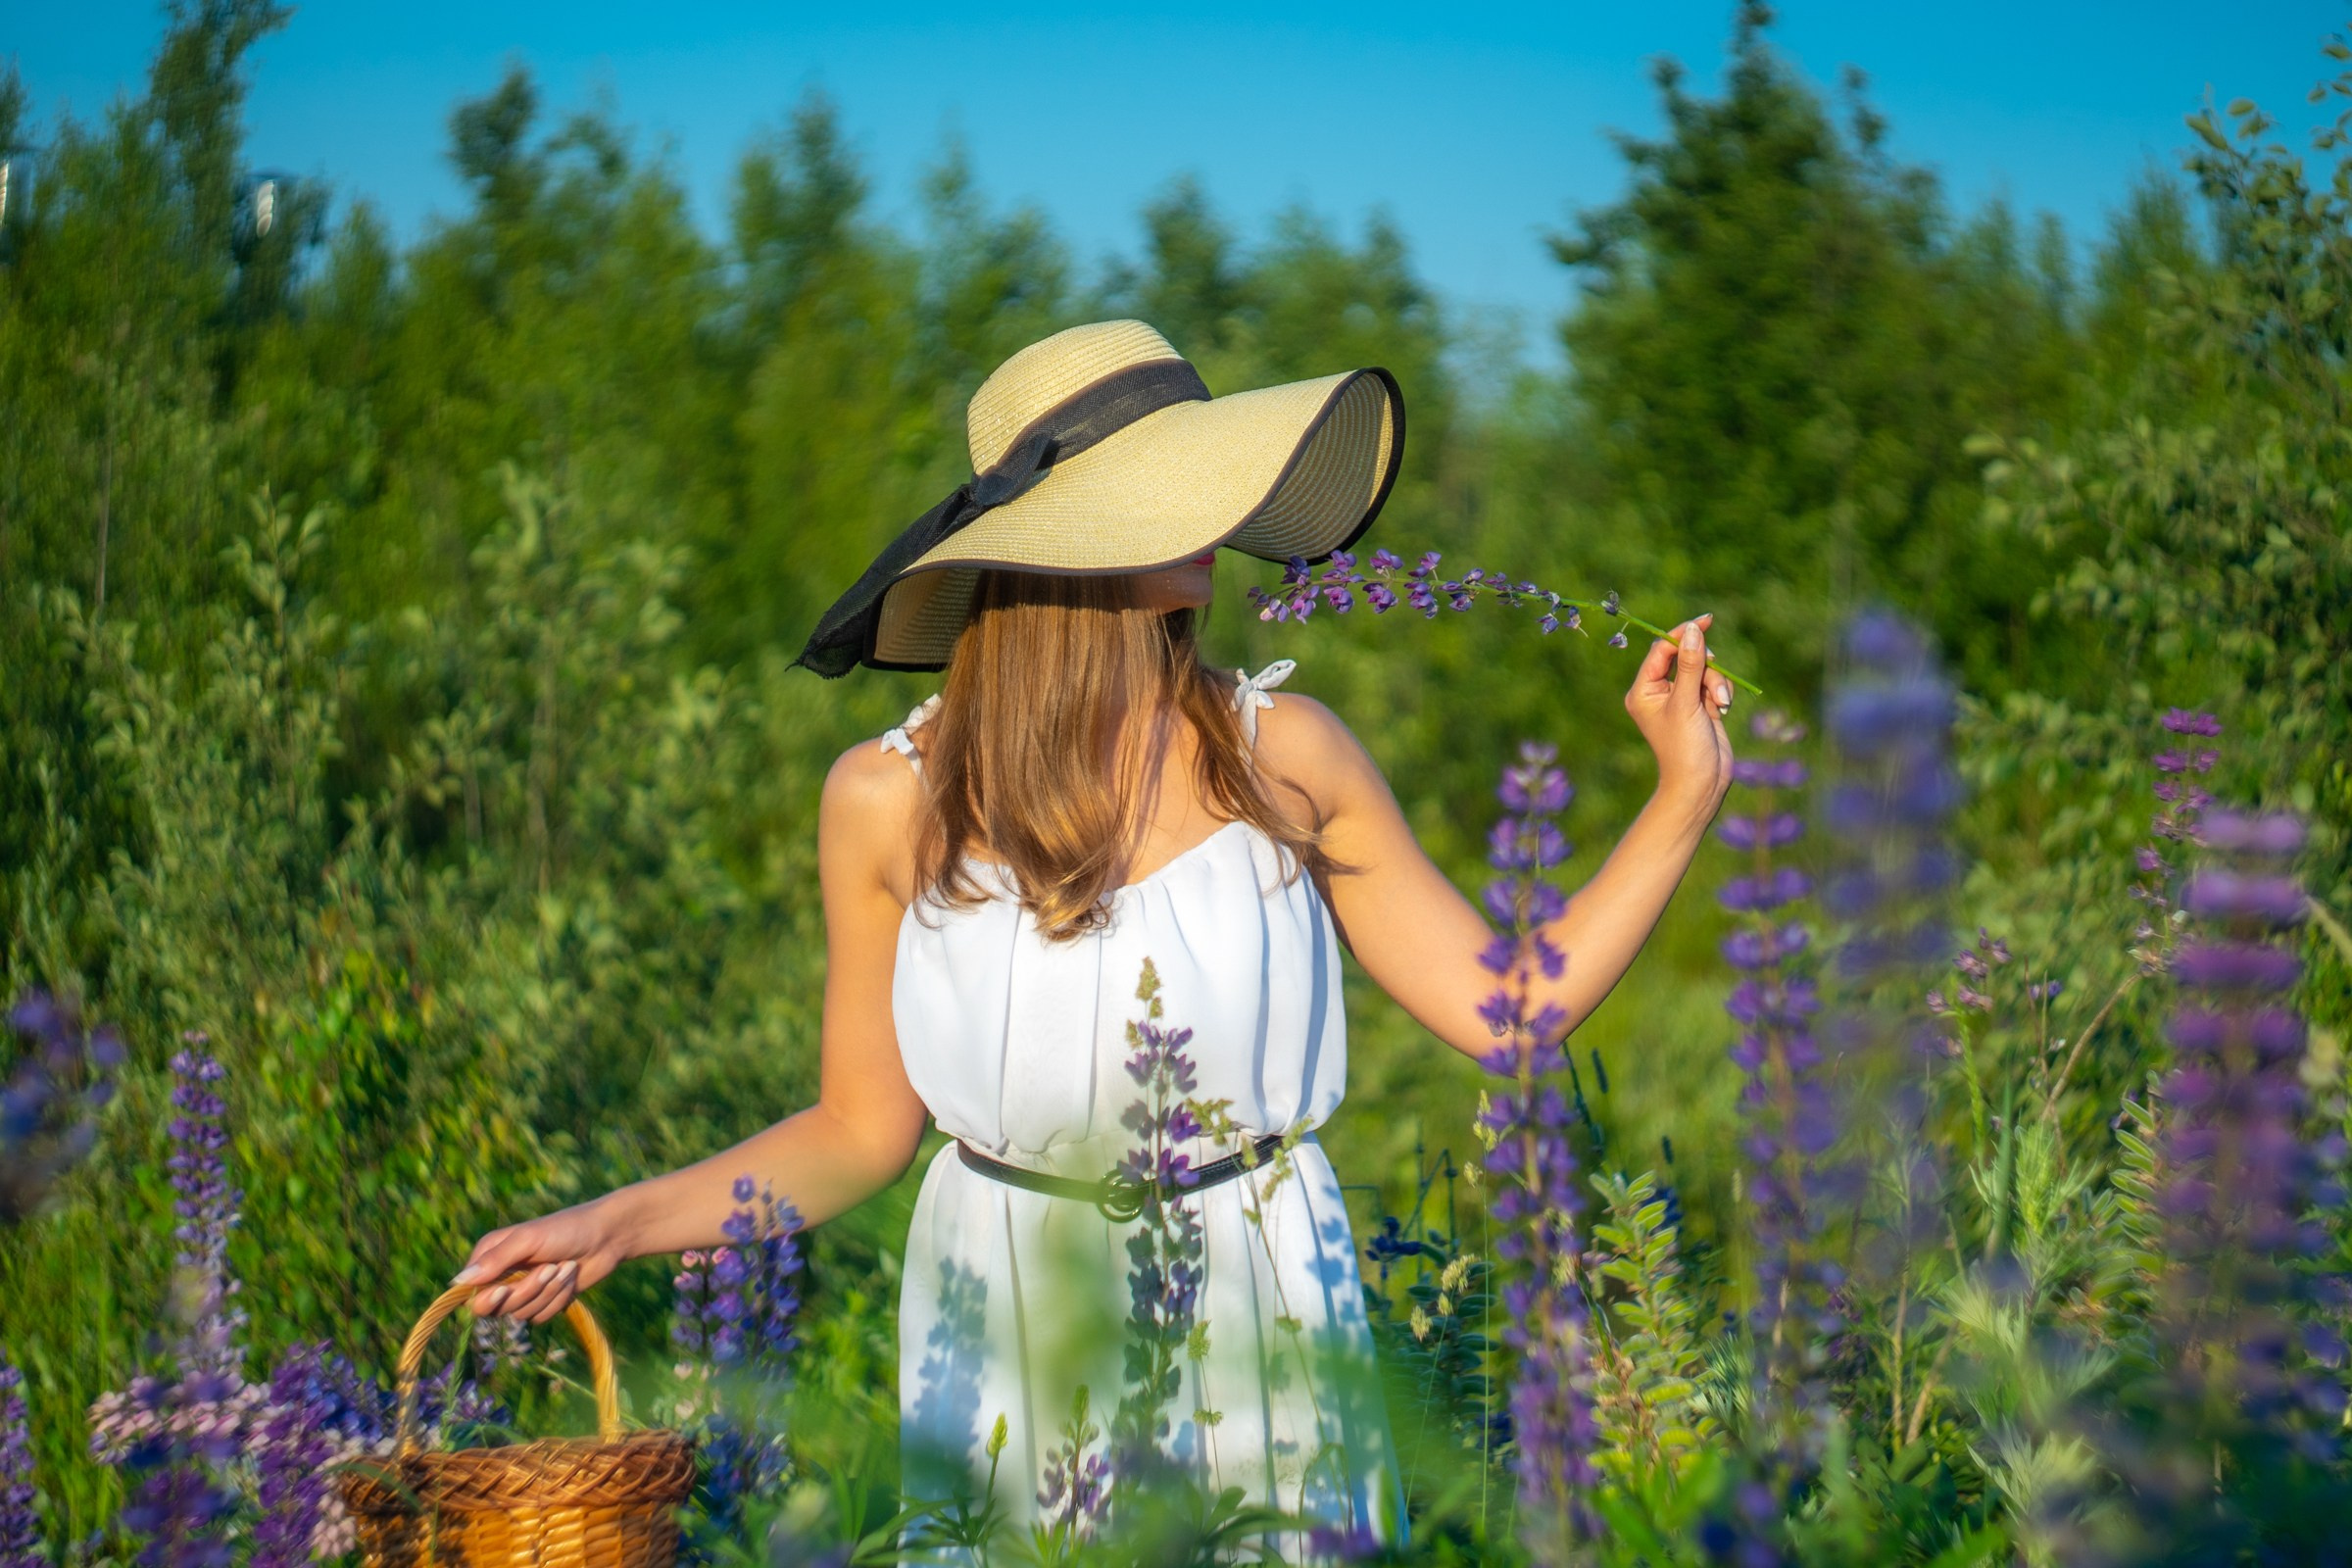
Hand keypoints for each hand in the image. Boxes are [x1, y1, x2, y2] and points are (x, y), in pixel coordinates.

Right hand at [453, 1199, 626, 1323]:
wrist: (606, 1237)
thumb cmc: (565, 1229)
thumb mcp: (529, 1239)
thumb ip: (496, 1260)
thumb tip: (458, 1282)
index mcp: (490, 1256)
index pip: (469, 1293)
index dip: (484, 1298)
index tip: (503, 1291)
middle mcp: (502, 1276)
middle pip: (493, 1309)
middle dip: (525, 1293)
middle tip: (548, 1269)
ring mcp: (523, 1291)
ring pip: (520, 1314)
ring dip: (548, 1292)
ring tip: (565, 1267)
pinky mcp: (544, 1303)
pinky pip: (541, 1317)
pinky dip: (558, 1299)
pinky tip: (570, 1277)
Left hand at [1625, 614, 1734, 820]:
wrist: (1702, 783)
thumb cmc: (1686, 746)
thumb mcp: (1687, 702)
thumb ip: (1691, 665)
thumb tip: (1694, 630)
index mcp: (1643, 690)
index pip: (1662, 650)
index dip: (1683, 634)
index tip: (1706, 621)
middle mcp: (1659, 692)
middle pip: (1686, 657)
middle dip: (1705, 667)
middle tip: (1712, 680)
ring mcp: (1681, 698)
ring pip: (1704, 670)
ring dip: (1716, 683)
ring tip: (1720, 705)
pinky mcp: (1700, 705)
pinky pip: (1714, 683)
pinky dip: (1721, 692)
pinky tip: (1722, 710)